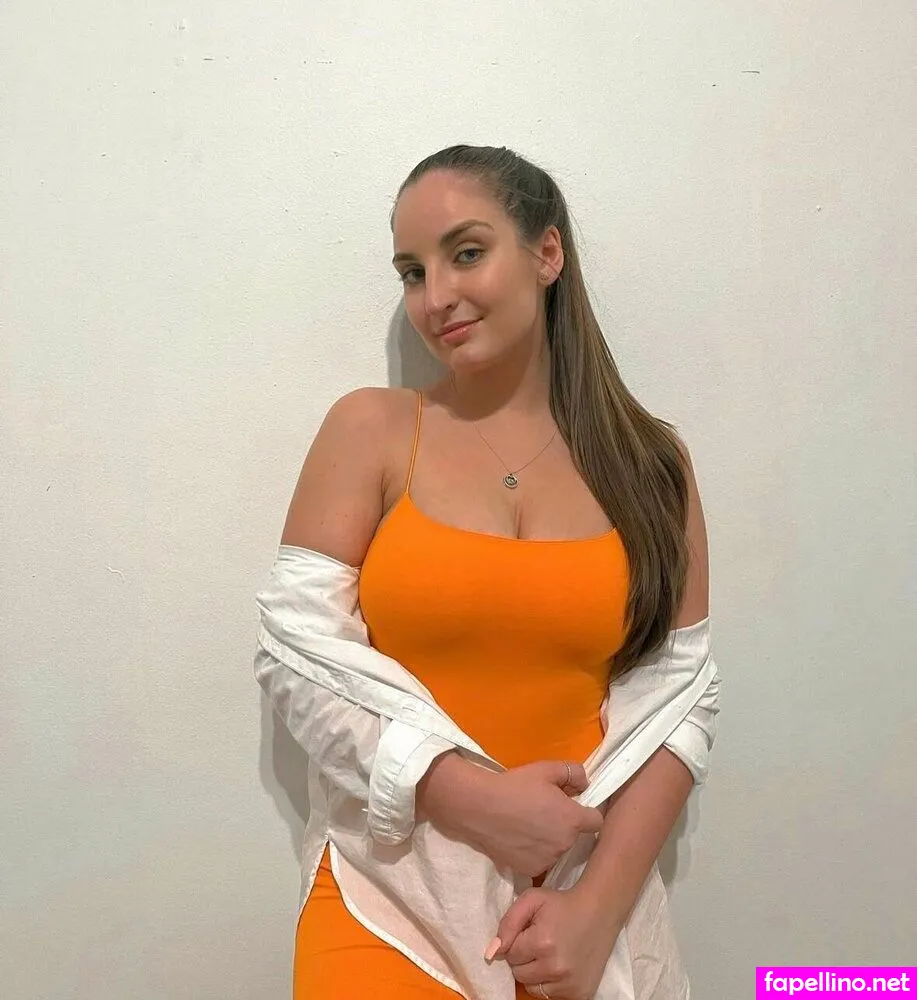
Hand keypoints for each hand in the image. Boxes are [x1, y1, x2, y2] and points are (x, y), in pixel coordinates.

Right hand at [419, 755, 603, 877]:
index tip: (574, 808)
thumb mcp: (546, 769)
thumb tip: (585, 782)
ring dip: (551, 841)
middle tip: (545, 813)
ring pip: (558, 850)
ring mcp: (547, 860)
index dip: (587, 813)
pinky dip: (534, 853)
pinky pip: (540, 861)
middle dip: (566, 826)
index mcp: (573, 819)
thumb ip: (573, 773)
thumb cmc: (514, 785)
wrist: (479, 807)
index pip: (596, 821)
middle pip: (575, 836)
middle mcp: (565, 843)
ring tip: (529, 827)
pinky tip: (519, 840)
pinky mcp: (529, 870)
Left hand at [486, 884, 619, 999]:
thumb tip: (492, 952)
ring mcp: (569, 985)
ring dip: (535, 974)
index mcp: (542, 942)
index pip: (510, 954)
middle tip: (538, 943)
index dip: (517, 941)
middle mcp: (556, 968)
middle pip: (519, 974)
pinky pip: (550, 997)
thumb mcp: (532, 900)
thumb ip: (508, 923)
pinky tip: (559, 967)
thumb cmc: (562, 904)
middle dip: (523, 959)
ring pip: (533, 988)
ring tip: (549, 955)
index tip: (530, 932)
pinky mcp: (580, 995)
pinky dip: (550, 984)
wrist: (598, 911)